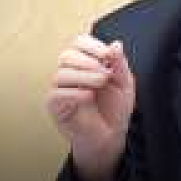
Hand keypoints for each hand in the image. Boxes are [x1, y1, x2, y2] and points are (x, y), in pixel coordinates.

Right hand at [47, 34, 135, 180]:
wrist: (111, 137)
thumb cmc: (114, 110)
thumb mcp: (124, 84)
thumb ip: (120, 64)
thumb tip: (116, 44)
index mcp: (86, 64)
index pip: (79, 43)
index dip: (92, 45)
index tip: (107, 54)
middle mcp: (71, 74)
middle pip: (67, 55)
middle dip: (88, 61)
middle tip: (105, 73)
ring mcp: (61, 90)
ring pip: (61, 74)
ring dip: (83, 76)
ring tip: (101, 83)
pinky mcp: (56, 107)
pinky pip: (56, 94)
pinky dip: (74, 93)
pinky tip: (89, 96)